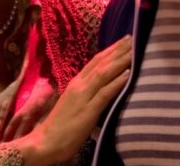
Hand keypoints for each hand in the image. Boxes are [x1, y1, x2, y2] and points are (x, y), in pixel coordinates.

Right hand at [15, 35, 131, 164]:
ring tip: (133, 50)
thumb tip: (101, 87)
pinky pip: (104, 93)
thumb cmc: (61, 125)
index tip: (124, 41)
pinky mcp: (88, 111)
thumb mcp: (74, 103)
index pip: (95, 61)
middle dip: (118, 50)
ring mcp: (83, 97)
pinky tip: (127, 74)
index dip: (110, 50)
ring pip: (104, 73)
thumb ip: (87, 93)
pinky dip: (116, 82)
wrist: (46, 141)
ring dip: (120, 61)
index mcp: (76, 83)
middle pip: (101, 63)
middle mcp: (79, 85)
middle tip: (132, 37)